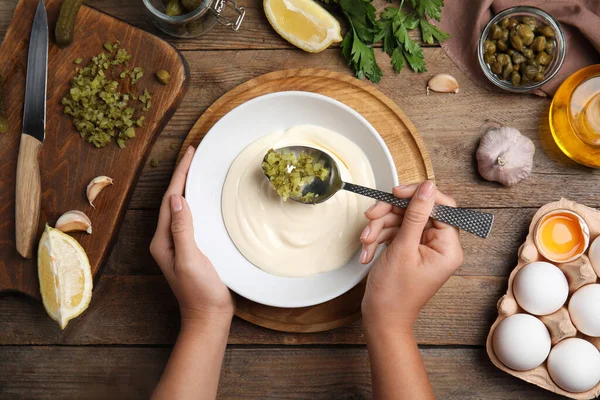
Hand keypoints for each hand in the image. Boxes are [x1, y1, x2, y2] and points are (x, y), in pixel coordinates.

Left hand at [150, 146, 234, 328]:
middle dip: (182, 175)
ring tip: (197, 169)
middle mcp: (167, 239)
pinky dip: (197, 202)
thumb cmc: (200, 292)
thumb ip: (182, 229)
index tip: (190, 153)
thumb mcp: (190, 259)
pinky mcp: (192, 248)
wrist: (209, 316)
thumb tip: (177, 198)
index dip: (180, 174)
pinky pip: (192, 218)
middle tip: (194, 154)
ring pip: (182, 207)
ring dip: (188, 187)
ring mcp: (179, 244)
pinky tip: (205, 199)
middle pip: (173, 200)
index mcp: (163, 240)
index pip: (169, 199)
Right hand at [360, 181, 462, 332]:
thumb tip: (427, 186)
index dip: (418, 195)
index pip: (442, 205)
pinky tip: (368, 251)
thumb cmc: (394, 293)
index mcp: (449, 246)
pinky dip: (379, 237)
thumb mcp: (403, 249)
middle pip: (417, 210)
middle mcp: (439, 244)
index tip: (396, 193)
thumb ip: (416, 214)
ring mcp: (423, 246)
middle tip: (371, 217)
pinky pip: (394, 231)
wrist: (381, 318)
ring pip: (401, 219)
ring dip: (380, 227)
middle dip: (390, 214)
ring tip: (366, 242)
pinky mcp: (409, 248)